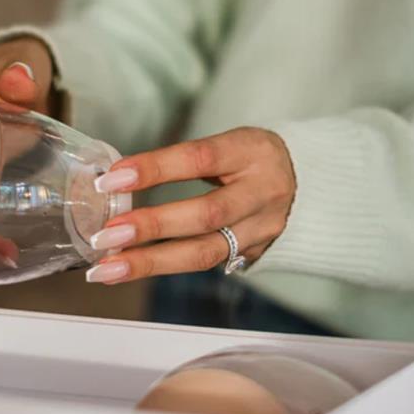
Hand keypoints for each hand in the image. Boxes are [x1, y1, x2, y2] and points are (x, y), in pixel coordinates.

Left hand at [84, 127, 295, 283]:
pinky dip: (162, 267)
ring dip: (150, 262)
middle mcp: (261, 193)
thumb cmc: (249, 158)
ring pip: (204, 251)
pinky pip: (203, 264)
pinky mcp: (253, 253)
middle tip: (106, 234)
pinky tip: (128, 269)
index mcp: (250, 152)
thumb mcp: (227, 144)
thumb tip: (118, 181)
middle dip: (152, 226)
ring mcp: (260, 229)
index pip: (198, 159)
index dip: (155, 169)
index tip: (112, 180)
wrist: (306, 182)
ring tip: (107, 268)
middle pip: (206, 214)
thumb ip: (182, 161)